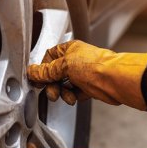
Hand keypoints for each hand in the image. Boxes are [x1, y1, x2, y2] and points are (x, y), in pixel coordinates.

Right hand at [27, 40, 146, 109]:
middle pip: (55, 73)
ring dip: (62, 92)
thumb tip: (32, 72)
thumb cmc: (96, 66)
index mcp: (70, 49)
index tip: (38, 80)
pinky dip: (72, 97)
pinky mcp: (89, 86)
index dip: (42, 69)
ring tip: (66, 96)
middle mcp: (76, 60)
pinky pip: (74, 93)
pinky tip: (75, 98)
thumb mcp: (63, 66)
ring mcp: (83, 74)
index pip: (49, 58)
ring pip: (64, 85)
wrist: (115, 80)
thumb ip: (46, 71)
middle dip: (52, 85)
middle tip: (52, 92)